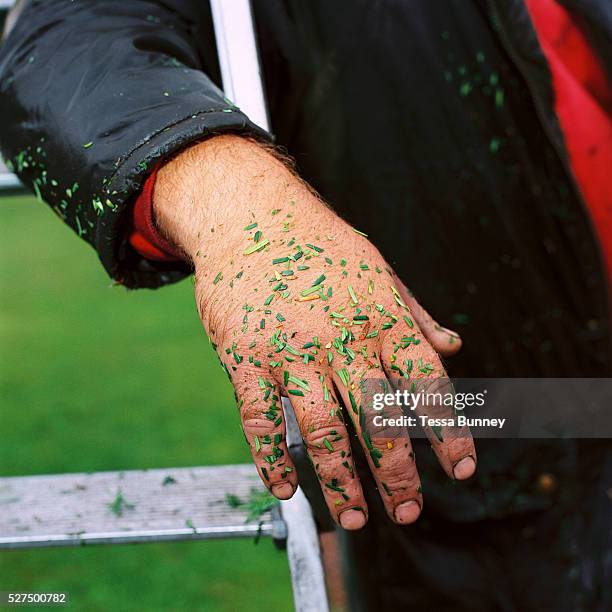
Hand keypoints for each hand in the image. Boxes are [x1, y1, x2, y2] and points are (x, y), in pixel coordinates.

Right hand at [153, 135, 475, 528]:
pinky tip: (286, 491)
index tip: (460, 470)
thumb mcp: (378, 271)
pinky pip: (258, 421)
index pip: (426, 384)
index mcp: (381, 317)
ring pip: (321, 430)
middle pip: (379, 418)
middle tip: (409, 512)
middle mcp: (340, 337)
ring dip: (341, 482)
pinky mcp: (245, 358)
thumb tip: (455, 347)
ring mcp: (289, 350)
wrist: (251, 217)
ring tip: (358, 519)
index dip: (449, 430)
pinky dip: (271, 461)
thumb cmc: (320, 248)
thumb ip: (415, 314)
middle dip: (398, 474)